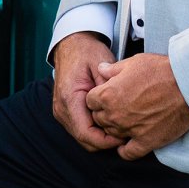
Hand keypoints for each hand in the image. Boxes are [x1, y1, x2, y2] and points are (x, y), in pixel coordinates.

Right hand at [51, 32, 123, 151]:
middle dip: (106, 142)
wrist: (71, 45)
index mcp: (69, 98)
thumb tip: (119, 108)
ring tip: (120, 127)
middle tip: (127, 134)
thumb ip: (108, 86)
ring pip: (83, 138)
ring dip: (101, 137)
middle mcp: (61, 109)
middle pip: (85, 140)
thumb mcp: (101, 64)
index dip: (106, 141)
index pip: (86, 133)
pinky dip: (96, 131)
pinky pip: (81, 130)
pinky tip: (110, 121)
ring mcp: (61, 112)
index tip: (124, 137)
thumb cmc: (86, 52)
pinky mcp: (65, 112)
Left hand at [85, 53, 188, 160]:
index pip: (90, 101)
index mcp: (108, 95)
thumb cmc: (161, 71)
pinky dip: (126, 150)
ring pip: (111, 134)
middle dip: (105, 113)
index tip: (106, 96)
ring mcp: (130, 130)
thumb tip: (101, 70)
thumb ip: (112, 69)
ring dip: (115, 128)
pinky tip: (128, 143)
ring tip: (126, 121)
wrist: (187, 86)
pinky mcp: (146, 141)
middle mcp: (115, 115)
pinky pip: (129, 153)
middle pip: (99, 119)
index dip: (98, 98)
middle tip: (118, 107)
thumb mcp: (132, 63)